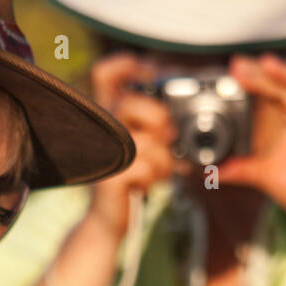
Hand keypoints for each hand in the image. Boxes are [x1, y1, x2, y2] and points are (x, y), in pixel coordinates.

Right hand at [86, 53, 187, 239]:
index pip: (105, 73)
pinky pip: (145, 168)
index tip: (153, 74)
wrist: (110, 220)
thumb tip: (185, 110)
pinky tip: (152, 183)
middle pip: (129, 103)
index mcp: (108, 114)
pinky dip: (158, 176)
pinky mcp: (110, 179)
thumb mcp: (146, 144)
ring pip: (144, 141)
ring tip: (163, 169)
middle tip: (168, 136)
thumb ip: (157, 122)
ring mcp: (103, 154)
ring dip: (163, 158)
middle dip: (157, 118)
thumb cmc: (132, 178)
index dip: (128, 65)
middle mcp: (100, 129)